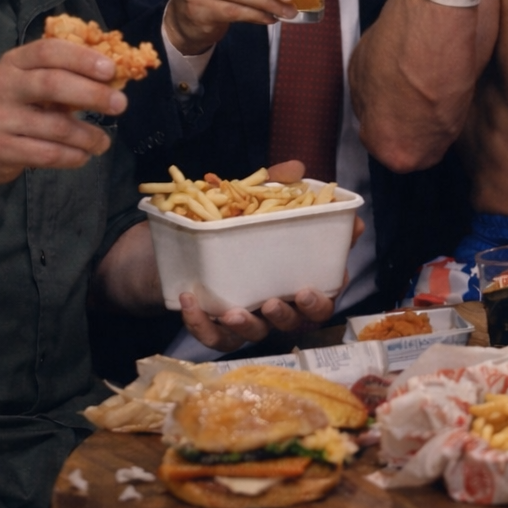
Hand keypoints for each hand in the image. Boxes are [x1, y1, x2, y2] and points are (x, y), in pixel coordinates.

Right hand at [0, 37, 126, 184]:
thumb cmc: (8, 105)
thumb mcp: (25, 81)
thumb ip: (62, 76)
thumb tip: (114, 79)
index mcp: (13, 63)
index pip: (49, 51)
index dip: (82, 58)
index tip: (111, 70)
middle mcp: (3, 87)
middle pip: (53, 85)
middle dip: (93, 94)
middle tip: (120, 104)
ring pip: (56, 127)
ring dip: (89, 136)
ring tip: (103, 142)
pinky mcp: (1, 149)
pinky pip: (48, 154)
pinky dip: (73, 156)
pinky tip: (82, 155)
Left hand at [177, 157, 360, 352]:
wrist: (184, 245)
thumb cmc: (237, 226)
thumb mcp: (258, 202)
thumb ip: (280, 186)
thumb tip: (298, 170)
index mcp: (298, 277)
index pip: (324, 297)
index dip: (322, 299)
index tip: (309, 289)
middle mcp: (279, 302)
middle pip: (296, 324)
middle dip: (290, 317)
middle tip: (276, 301)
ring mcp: (248, 317)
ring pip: (256, 335)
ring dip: (248, 326)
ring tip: (233, 312)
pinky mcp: (214, 324)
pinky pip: (213, 336)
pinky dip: (202, 324)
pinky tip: (191, 301)